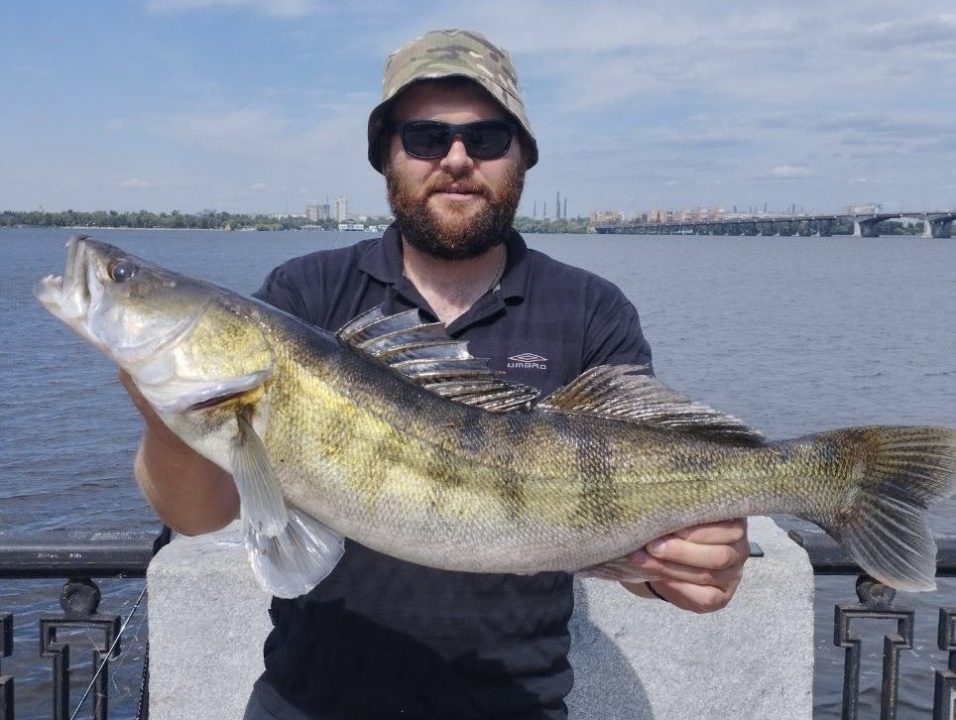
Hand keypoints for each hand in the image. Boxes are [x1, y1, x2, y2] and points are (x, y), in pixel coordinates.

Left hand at [623, 518, 748, 612]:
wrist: (668, 555)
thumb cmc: (675, 527)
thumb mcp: (679, 515)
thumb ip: (677, 512)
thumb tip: (657, 510)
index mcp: (734, 522)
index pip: (725, 528)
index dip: (696, 530)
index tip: (667, 524)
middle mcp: (740, 549)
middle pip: (717, 555)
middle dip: (680, 551)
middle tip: (651, 546)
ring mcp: (733, 575)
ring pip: (707, 576)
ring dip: (671, 569)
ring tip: (643, 560)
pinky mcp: (722, 596)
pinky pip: (704, 598)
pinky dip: (677, 589)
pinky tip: (657, 579)